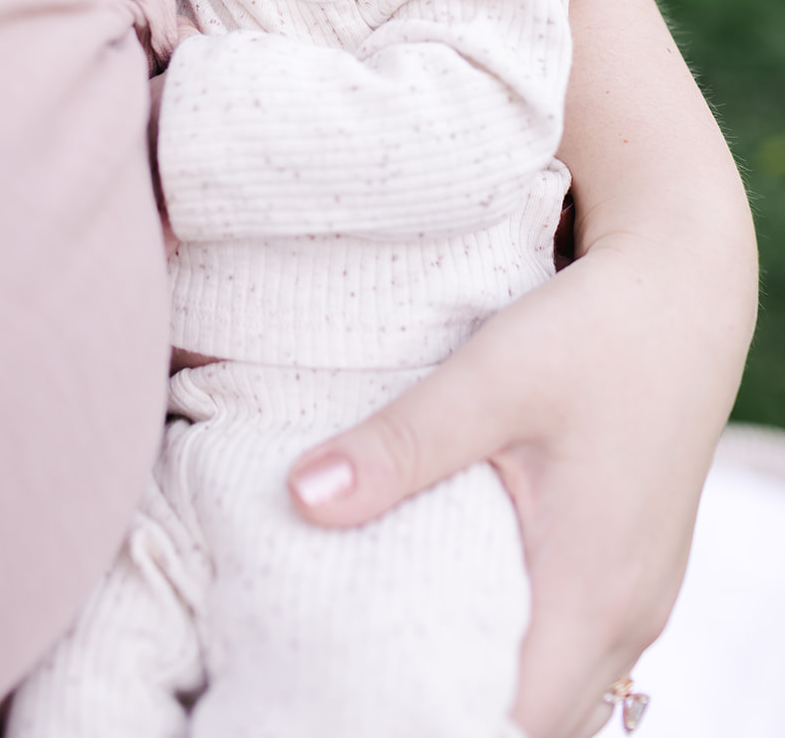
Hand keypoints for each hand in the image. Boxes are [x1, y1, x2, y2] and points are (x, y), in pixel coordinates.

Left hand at [287, 246, 707, 736]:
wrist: (682, 291)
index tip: (362, 679)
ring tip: (401, 629)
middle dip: (451, 699)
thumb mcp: (490, 378)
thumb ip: (401, 445)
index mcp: (594, 590)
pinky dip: (521, 639)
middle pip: (537, 717)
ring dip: (488, 671)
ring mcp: (639, 593)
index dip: (436, 710)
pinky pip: (577, 642)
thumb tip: (302, 496)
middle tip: (363, 656)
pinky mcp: (633, 565)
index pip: (515, 718)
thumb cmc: (597, 332)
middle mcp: (628, 612)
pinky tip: (459, 589)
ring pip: (563, 685)